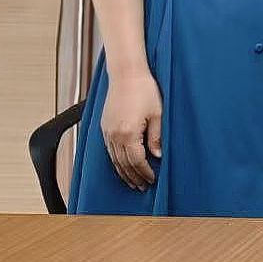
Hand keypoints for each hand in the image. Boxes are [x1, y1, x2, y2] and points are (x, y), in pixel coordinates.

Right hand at [100, 69, 160, 190]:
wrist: (127, 74)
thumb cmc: (144, 90)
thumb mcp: (158, 115)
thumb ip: (157, 137)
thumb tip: (158, 155)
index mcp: (128, 133)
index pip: (137, 161)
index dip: (145, 172)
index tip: (152, 180)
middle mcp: (114, 135)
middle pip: (123, 163)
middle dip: (133, 177)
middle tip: (142, 187)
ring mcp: (107, 131)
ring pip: (114, 159)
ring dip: (123, 172)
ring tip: (132, 181)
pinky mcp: (104, 126)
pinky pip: (108, 150)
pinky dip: (115, 161)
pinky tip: (121, 165)